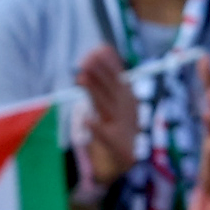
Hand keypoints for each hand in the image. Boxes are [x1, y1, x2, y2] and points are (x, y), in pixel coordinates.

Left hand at [75, 44, 139, 187]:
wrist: (128, 159)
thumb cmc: (117, 124)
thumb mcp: (113, 101)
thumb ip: (103, 81)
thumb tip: (99, 51)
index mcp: (127, 96)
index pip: (118, 76)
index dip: (109, 64)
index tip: (98, 50)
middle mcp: (126, 108)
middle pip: (111, 88)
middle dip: (99, 73)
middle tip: (86, 60)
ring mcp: (122, 124)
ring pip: (105, 106)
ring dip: (94, 92)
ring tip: (81, 78)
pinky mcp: (116, 143)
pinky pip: (104, 134)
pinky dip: (96, 128)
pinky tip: (86, 120)